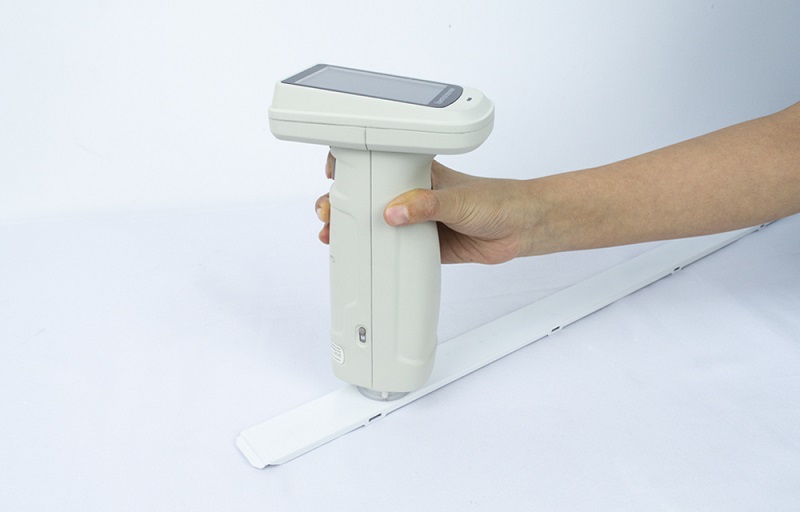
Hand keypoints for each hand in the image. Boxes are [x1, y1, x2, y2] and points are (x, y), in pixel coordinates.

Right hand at [315, 153, 534, 263]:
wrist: (521, 228)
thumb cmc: (496, 201)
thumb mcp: (458, 199)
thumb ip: (426, 205)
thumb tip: (394, 212)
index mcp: (418, 172)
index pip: (378, 164)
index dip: (352, 168)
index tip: (334, 175)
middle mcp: (412, 194)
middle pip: (369, 196)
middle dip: (343, 203)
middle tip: (329, 212)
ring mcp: (416, 221)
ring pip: (376, 224)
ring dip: (353, 229)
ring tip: (332, 234)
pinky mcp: (424, 244)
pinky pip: (394, 249)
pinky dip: (376, 253)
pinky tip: (360, 255)